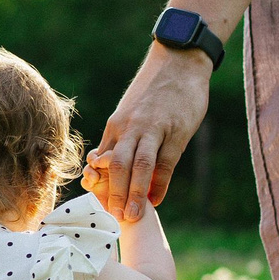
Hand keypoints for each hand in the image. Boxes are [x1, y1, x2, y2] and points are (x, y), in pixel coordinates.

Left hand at [86, 45, 211, 220]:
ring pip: (138, 165)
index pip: (103, 161)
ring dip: (134, 194)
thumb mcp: (129, 111)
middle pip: (116, 165)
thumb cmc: (154, 91)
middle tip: (112, 219)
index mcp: (116, 124)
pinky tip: (156, 200)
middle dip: (113, 194)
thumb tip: (104, 163)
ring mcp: (154, 129)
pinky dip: (159, 183)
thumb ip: (119, 137)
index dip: (100, 186)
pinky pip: (165, 162)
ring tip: (132, 216)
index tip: (98, 207)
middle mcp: (131, 127)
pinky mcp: (176, 130)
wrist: (180, 61)